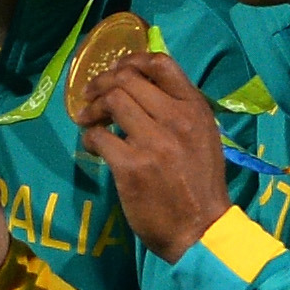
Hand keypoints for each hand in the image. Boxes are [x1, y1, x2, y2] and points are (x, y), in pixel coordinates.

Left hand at [82, 54, 229, 261]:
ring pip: (111, 101)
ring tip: (86, 119)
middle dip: (101, 83)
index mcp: (195, 109)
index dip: (132, 60)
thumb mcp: (203, 137)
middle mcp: (176, 119)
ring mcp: (154, 142)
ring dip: (91, 108)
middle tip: (90, 95)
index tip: (116, 70)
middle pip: (127, 79)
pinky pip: (99, 137)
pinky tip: (93, 146)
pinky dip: (89, 137)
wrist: (201, 229)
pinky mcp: (131, 166)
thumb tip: (143, 87)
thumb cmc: (200, 184)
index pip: (161, 63)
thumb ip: (179, 111)